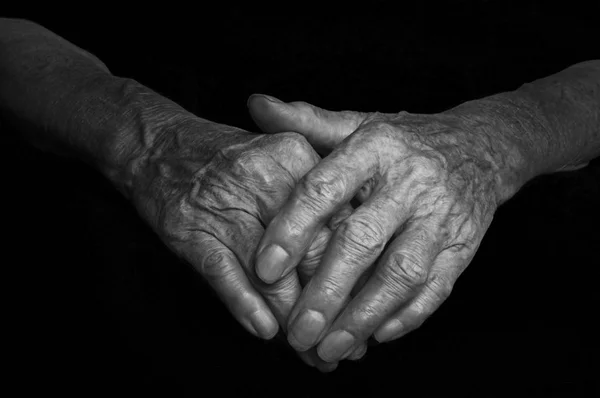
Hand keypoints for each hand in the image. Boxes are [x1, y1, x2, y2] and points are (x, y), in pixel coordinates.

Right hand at [121, 113, 365, 369]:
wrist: (161, 147)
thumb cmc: (232, 163)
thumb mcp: (284, 163)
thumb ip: (320, 204)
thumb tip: (359, 268)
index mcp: (298, 159)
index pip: (339, 226)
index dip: (357, 277)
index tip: (367, 311)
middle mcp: (267, 179)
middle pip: (310, 253)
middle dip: (329, 307)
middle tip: (345, 344)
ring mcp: (227, 204)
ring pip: (271, 272)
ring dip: (292, 319)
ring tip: (311, 352)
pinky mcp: (192, 229)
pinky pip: (225, 273)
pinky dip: (245, 304)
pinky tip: (264, 330)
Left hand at [248, 94, 512, 361]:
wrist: (484, 146)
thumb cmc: (406, 140)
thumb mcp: (359, 122)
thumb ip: (307, 121)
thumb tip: (254, 105)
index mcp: (375, 147)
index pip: (325, 188)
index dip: (293, 228)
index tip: (265, 268)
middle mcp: (410, 182)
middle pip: (363, 240)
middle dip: (327, 289)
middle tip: (297, 330)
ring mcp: (441, 217)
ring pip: (401, 273)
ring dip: (364, 315)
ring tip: (329, 348)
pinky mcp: (464, 246)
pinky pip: (437, 288)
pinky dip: (407, 316)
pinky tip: (377, 337)